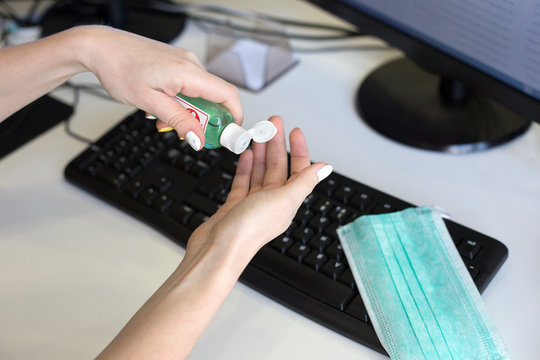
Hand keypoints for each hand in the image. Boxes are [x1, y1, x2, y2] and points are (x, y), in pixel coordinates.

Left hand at [79, 26, 242, 149]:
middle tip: (187, 134)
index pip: (227, 95)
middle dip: (205, 120)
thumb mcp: (149, 103)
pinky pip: (189, 87)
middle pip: (215, 98)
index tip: (228, 134)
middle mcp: (191, 64)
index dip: (234, 116)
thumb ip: (178, 121)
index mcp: (188, 72)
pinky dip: (182, 102)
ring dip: (188, 113)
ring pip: (200, 95)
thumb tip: (197, 138)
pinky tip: (163, 107)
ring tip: (163, 120)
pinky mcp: (176, 64)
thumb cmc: (119, 68)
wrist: (100, 47)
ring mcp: (184, 62)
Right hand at [185, 115, 332, 267]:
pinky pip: (243, 182)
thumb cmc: (249, 230)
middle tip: (272, 123)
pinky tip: (246, 154)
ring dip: (261, 152)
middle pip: (278, 168)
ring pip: (260, 172)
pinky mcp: (235, 206)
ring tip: (258, 133)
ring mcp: (253, 205)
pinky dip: (246, 167)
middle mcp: (272, 203)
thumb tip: (324, 167)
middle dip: (277, 144)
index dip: (298, 150)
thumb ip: (303, 182)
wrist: (218, 250)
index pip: (298, 170)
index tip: (294, 131)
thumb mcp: (283, 200)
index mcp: (287, 202)